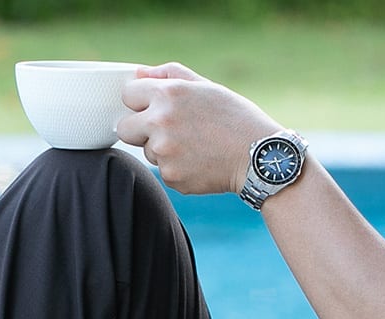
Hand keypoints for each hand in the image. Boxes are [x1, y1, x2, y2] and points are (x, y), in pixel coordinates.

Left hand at [117, 63, 280, 194]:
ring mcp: (164, 153)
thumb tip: (139, 74)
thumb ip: (170, 75)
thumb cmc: (237, 120)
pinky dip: (178, 169)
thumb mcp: (207, 87)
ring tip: (195, 148)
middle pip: (125, 128)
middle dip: (141, 129)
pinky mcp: (172, 177)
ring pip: (147, 152)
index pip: (127, 95)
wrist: (259, 159)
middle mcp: (160, 123)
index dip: (140, 102)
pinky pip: (164, 172)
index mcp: (167, 95)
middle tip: (169, 132)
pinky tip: (200, 163)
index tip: (152, 108)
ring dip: (163, 151)